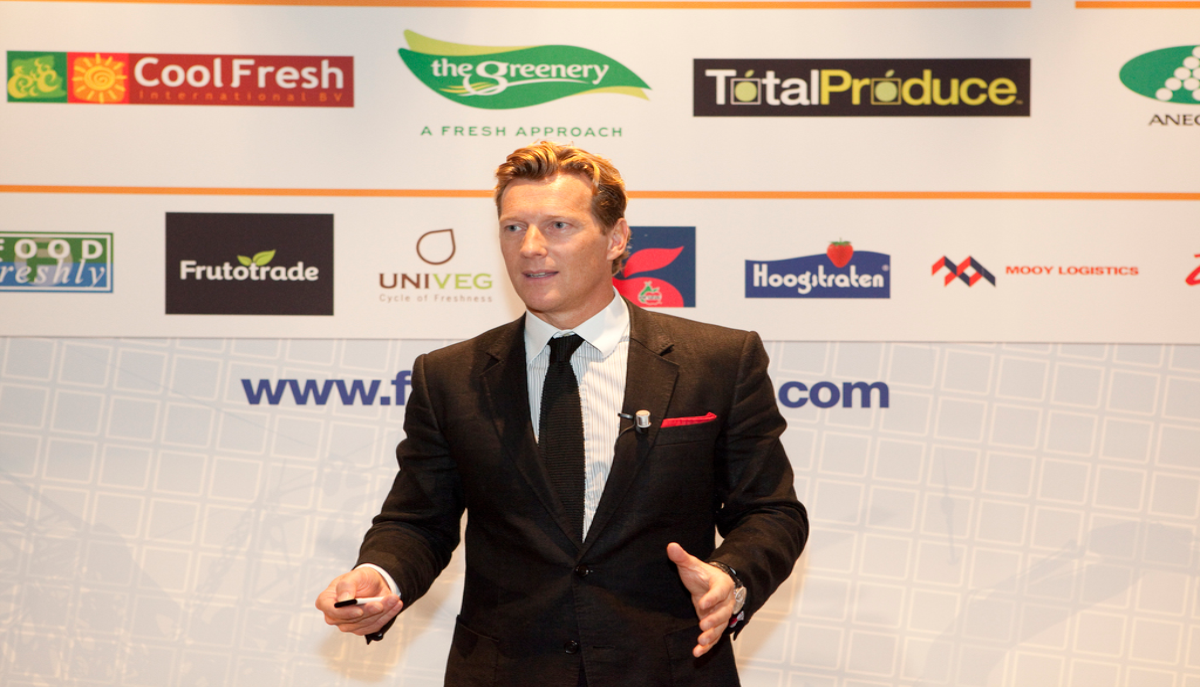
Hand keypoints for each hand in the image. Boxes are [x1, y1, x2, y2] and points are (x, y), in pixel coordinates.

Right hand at [315, 567, 402, 636]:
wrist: (375, 583)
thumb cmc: (361, 579)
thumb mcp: (355, 575)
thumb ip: (347, 585)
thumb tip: (343, 600)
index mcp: (327, 600)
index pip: (330, 610)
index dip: (344, 613)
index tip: (359, 610)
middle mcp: (335, 615)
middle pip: (349, 620)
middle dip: (368, 612)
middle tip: (381, 603)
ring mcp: (348, 624)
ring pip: (364, 624)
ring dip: (381, 613)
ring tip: (393, 599)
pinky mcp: (361, 628)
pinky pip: (374, 626)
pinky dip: (387, 616)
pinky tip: (395, 605)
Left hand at [667, 542, 735, 657]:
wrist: (710, 584)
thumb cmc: (702, 574)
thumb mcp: (691, 564)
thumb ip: (682, 557)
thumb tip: (670, 546)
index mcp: (721, 585)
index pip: (719, 591)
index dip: (712, 598)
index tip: (702, 603)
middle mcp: (725, 602)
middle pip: (723, 612)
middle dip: (714, 620)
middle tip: (702, 625)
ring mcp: (721, 615)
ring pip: (720, 627)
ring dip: (711, 635)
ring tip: (701, 641)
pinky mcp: (715, 625)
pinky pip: (714, 637)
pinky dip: (707, 645)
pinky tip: (697, 652)